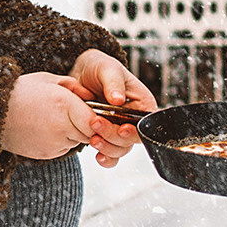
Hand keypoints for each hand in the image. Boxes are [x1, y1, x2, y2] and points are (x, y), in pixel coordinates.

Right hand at [1, 71, 99, 160]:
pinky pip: (63, 148)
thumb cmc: (21, 92)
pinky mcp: (46, 154)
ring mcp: (54, 143)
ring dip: (73, 132)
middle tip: (74, 114)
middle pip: (90, 133)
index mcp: (65, 104)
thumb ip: (74, 87)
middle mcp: (62, 126)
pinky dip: (61, 140)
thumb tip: (92, 97)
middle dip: (86, 125)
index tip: (93, 112)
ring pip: (77, 141)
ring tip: (54, 119)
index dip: (97, 118)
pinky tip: (45, 128)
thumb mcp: (48, 80)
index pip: (96, 120)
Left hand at [59, 48, 156, 167]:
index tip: (122, 128)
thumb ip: (113, 82)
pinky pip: (111, 155)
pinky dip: (106, 158)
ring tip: (92, 138)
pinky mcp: (106, 137)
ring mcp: (119, 130)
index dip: (136, 131)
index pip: (146, 124)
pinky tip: (97, 156)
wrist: (80, 76)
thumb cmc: (99, 68)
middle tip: (95, 123)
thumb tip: (118, 99)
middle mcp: (134, 120)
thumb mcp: (107, 68)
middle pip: (131, 140)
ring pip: (120, 149)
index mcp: (142, 104)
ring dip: (107, 147)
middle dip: (113, 136)